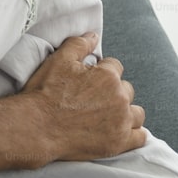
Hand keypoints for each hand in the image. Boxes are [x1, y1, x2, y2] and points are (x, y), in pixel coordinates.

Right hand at [22, 33, 145, 160]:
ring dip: (125, 111)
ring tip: (106, 115)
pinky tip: (117, 130)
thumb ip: (79, 44)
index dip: (101, 71)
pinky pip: (139, 136)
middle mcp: (119, 97)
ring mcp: (121, 121)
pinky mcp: (119, 142)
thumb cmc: (45, 93)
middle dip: (113, 91)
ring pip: (136, 113)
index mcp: (107, 76)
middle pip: (126, 89)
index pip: (114, 67)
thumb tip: (93, 36)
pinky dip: (132, 132)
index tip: (90, 80)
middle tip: (93, 98)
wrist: (37, 125)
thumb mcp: (58, 60)